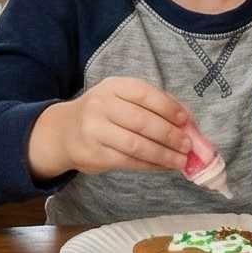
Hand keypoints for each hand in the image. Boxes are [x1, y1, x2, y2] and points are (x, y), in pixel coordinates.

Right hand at [26, 77, 192, 179]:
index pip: (143, 93)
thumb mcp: (120, 98)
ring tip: (181, 160)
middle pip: (142, 121)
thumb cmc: (103, 113)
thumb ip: (152, 104)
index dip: (168, 106)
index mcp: (112, 87)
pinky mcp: (95, 155)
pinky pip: (129, 161)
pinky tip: (164, 166)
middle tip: (187, 145)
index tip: (186, 119)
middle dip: (169, 134)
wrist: (64, 132)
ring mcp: (95, 131)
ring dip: (163, 154)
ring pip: (136, 145)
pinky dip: (151, 165)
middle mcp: (101, 106)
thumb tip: (187, 120)